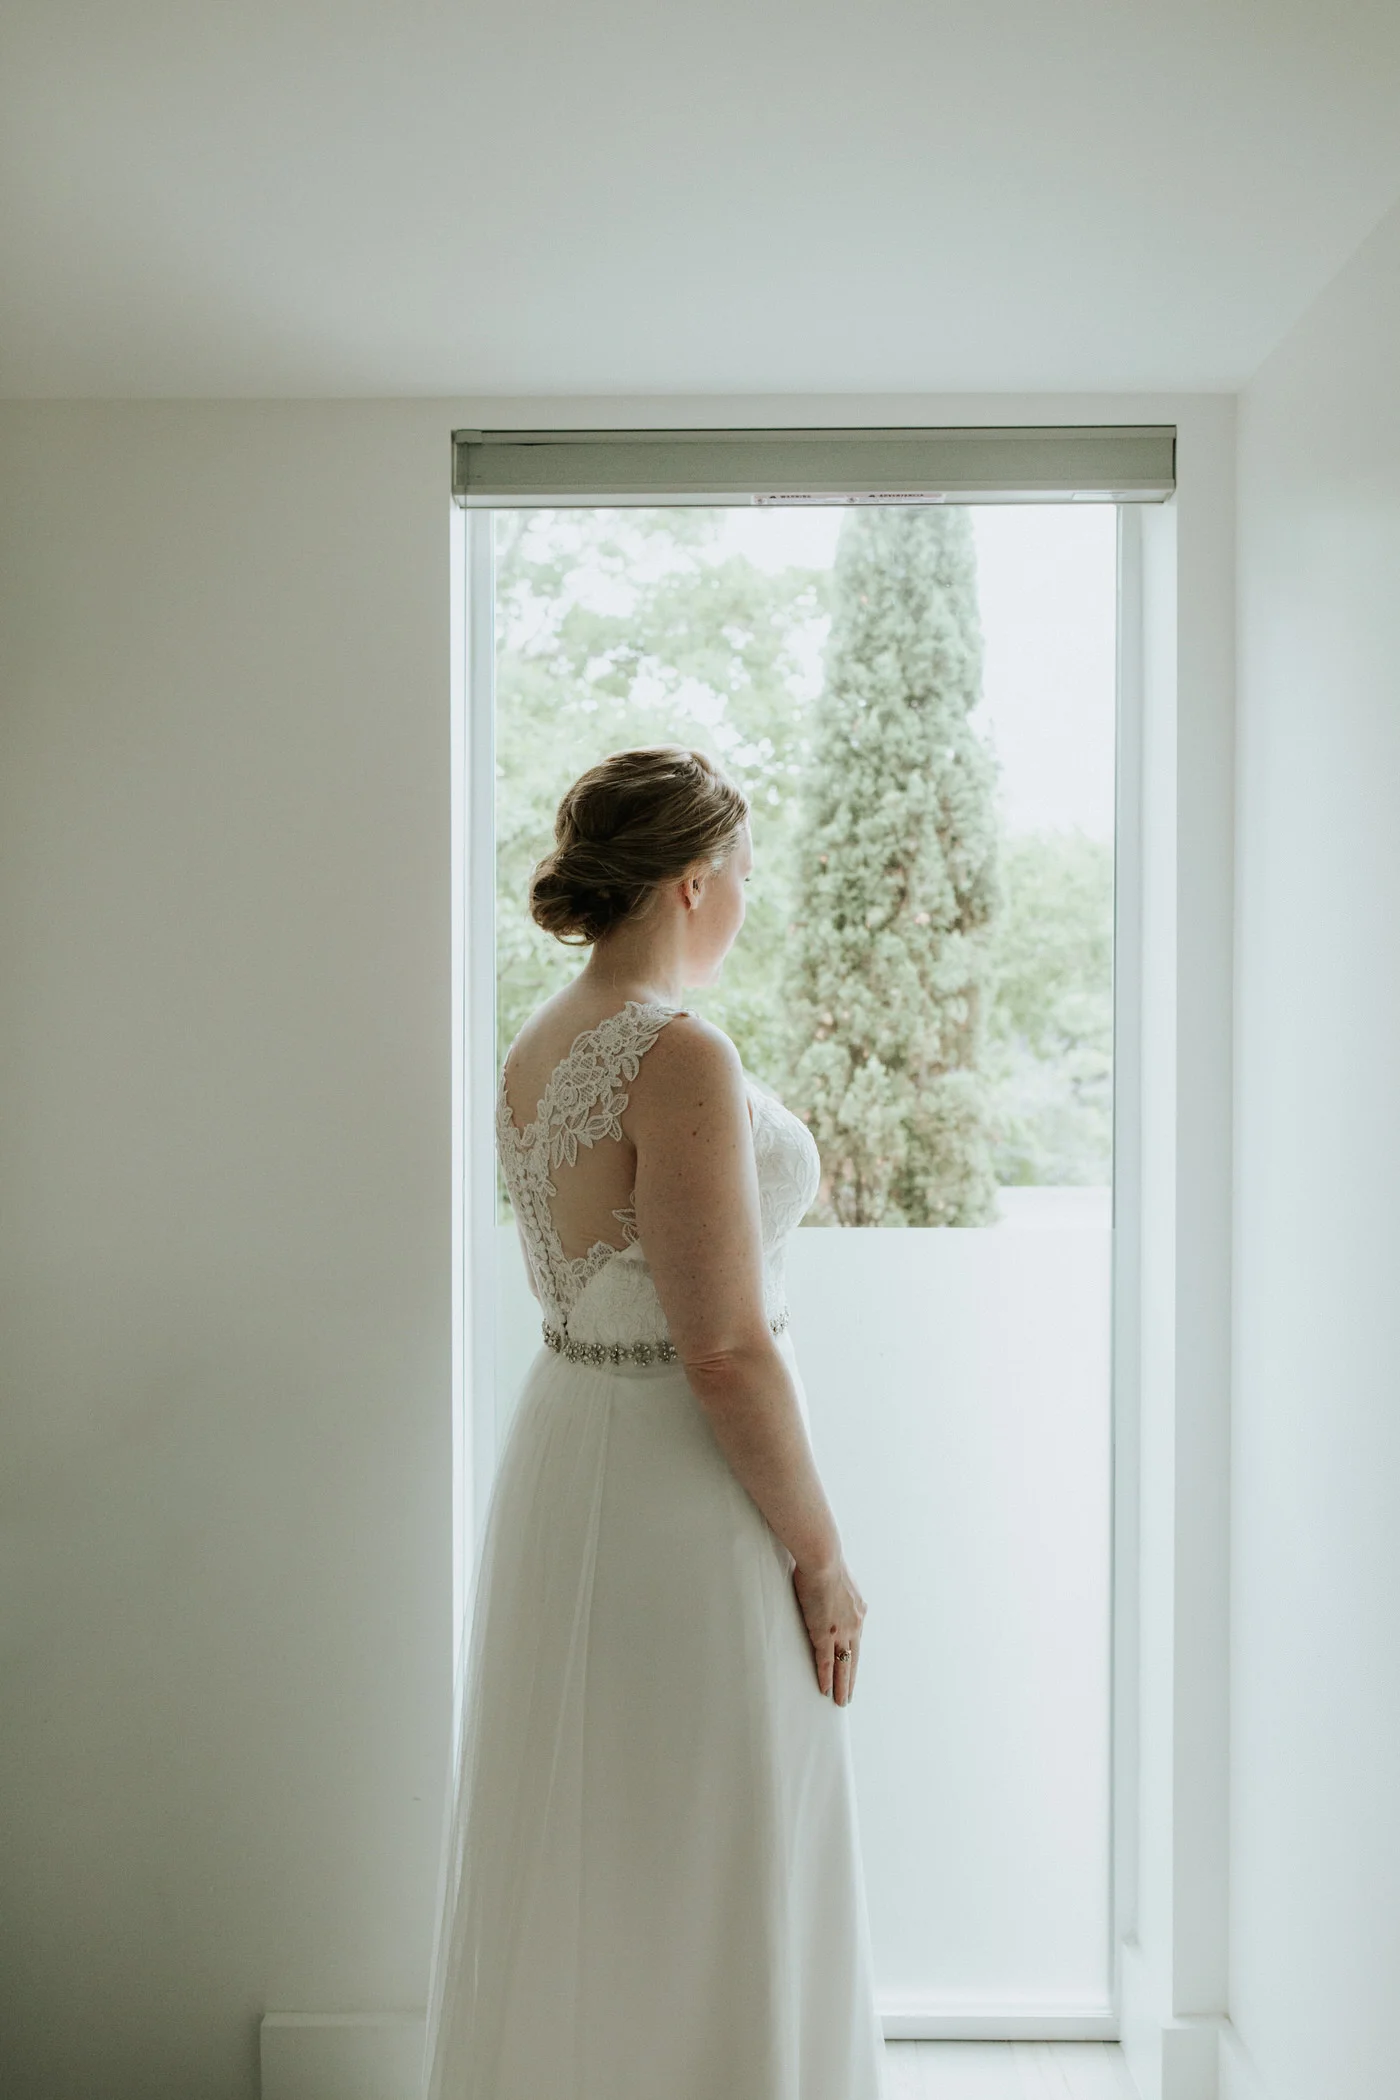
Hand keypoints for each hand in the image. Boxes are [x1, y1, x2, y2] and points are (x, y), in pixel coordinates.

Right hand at [792, 1556, 866, 1705]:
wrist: (822, 1559)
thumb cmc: (824, 1561)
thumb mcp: (838, 1579)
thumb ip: (837, 1592)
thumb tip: (830, 1590)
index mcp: (858, 1610)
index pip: (855, 1641)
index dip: (852, 1656)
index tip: (851, 1668)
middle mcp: (854, 1624)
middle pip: (853, 1658)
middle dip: (851, 1678)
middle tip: (849, 1695)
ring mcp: (840, 1631)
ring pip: (842, 1665)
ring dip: (842, 1685)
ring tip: (840, 1702)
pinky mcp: (824, 1634)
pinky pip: (825, 1662)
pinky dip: (826, 1677)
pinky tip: (825, 1690)